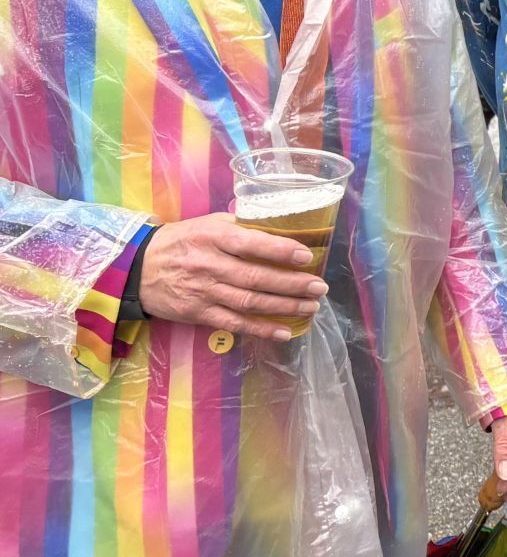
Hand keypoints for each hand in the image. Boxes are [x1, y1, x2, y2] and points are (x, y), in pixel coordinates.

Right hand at [138, 212, 326, 340]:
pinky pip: (234, 324)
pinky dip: (261, 329)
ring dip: (284, 307)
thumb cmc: (181, 241)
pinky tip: (284, 332)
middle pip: (256, 278)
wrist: (137, 269)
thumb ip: (240, 226)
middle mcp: (209, 265)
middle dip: (292, 284)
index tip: (306, 256)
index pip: (251, 244)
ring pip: (250, 302)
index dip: (280, 251)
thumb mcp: (207, 224)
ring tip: (311, 307)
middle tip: (319, 287)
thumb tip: (278, 224)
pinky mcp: (199, 314)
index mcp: (212, 238)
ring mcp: (204, 292)